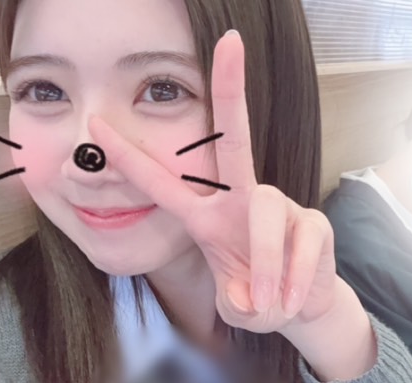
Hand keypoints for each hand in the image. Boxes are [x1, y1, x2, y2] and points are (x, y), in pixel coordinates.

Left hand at [90, 31, 374, 379]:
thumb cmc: (257, 299)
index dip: (129, 158)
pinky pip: (302, 246)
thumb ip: (233, 301)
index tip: (98, 123)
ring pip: (265, 214)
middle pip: (234, 139)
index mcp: (207, 218)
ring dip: (265, 268)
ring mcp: (280, 207)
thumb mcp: (234, 304)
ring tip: (267, 304)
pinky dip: (294, 283)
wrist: (302, 310)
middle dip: (231, 89)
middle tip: (230, 41)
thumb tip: (248, 298)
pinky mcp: (313, 222)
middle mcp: (241, 201)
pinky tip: (292, 301)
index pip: (162, 184)